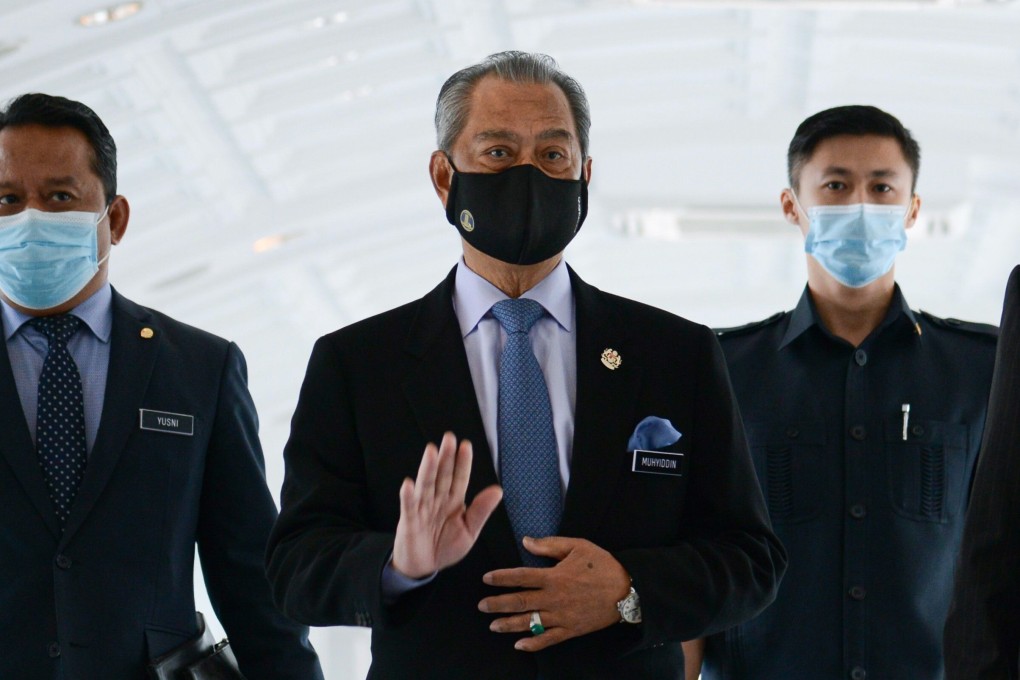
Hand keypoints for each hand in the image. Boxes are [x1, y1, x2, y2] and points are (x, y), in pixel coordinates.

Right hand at [391, 432, 502, 578]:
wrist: (424, 566)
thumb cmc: (445, 547)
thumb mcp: (469, 531)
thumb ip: (481, 511)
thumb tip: (498, 490)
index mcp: (454, 501)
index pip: (459, 478)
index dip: (462, 463)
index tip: (466, 446)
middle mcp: (438, 500)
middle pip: (442, 475)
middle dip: (446, 457)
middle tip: (449, 438)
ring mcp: (422, 509)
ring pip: (426, 485)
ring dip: (428, 468)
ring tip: (431, 452)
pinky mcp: (409, 521)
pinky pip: (409, 507)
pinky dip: (408, 495)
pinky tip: (408, 483)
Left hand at [478, 536, 630, 650]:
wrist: (627, 591)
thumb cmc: (602, 565)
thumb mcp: (578, 546)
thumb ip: (550, 545)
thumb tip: (526, 541)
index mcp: (554, 576)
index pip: (521, 577)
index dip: (501, 578)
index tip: (486, 578)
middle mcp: (554, 598)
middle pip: (520, 602)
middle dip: (498, 604)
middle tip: (482, 606)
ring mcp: (562, 617)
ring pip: (530, 622)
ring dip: (509, 624)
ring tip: (493, 626)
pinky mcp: (571, 630)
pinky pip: (549, 639)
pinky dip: (533, 644)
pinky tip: (519, 645)